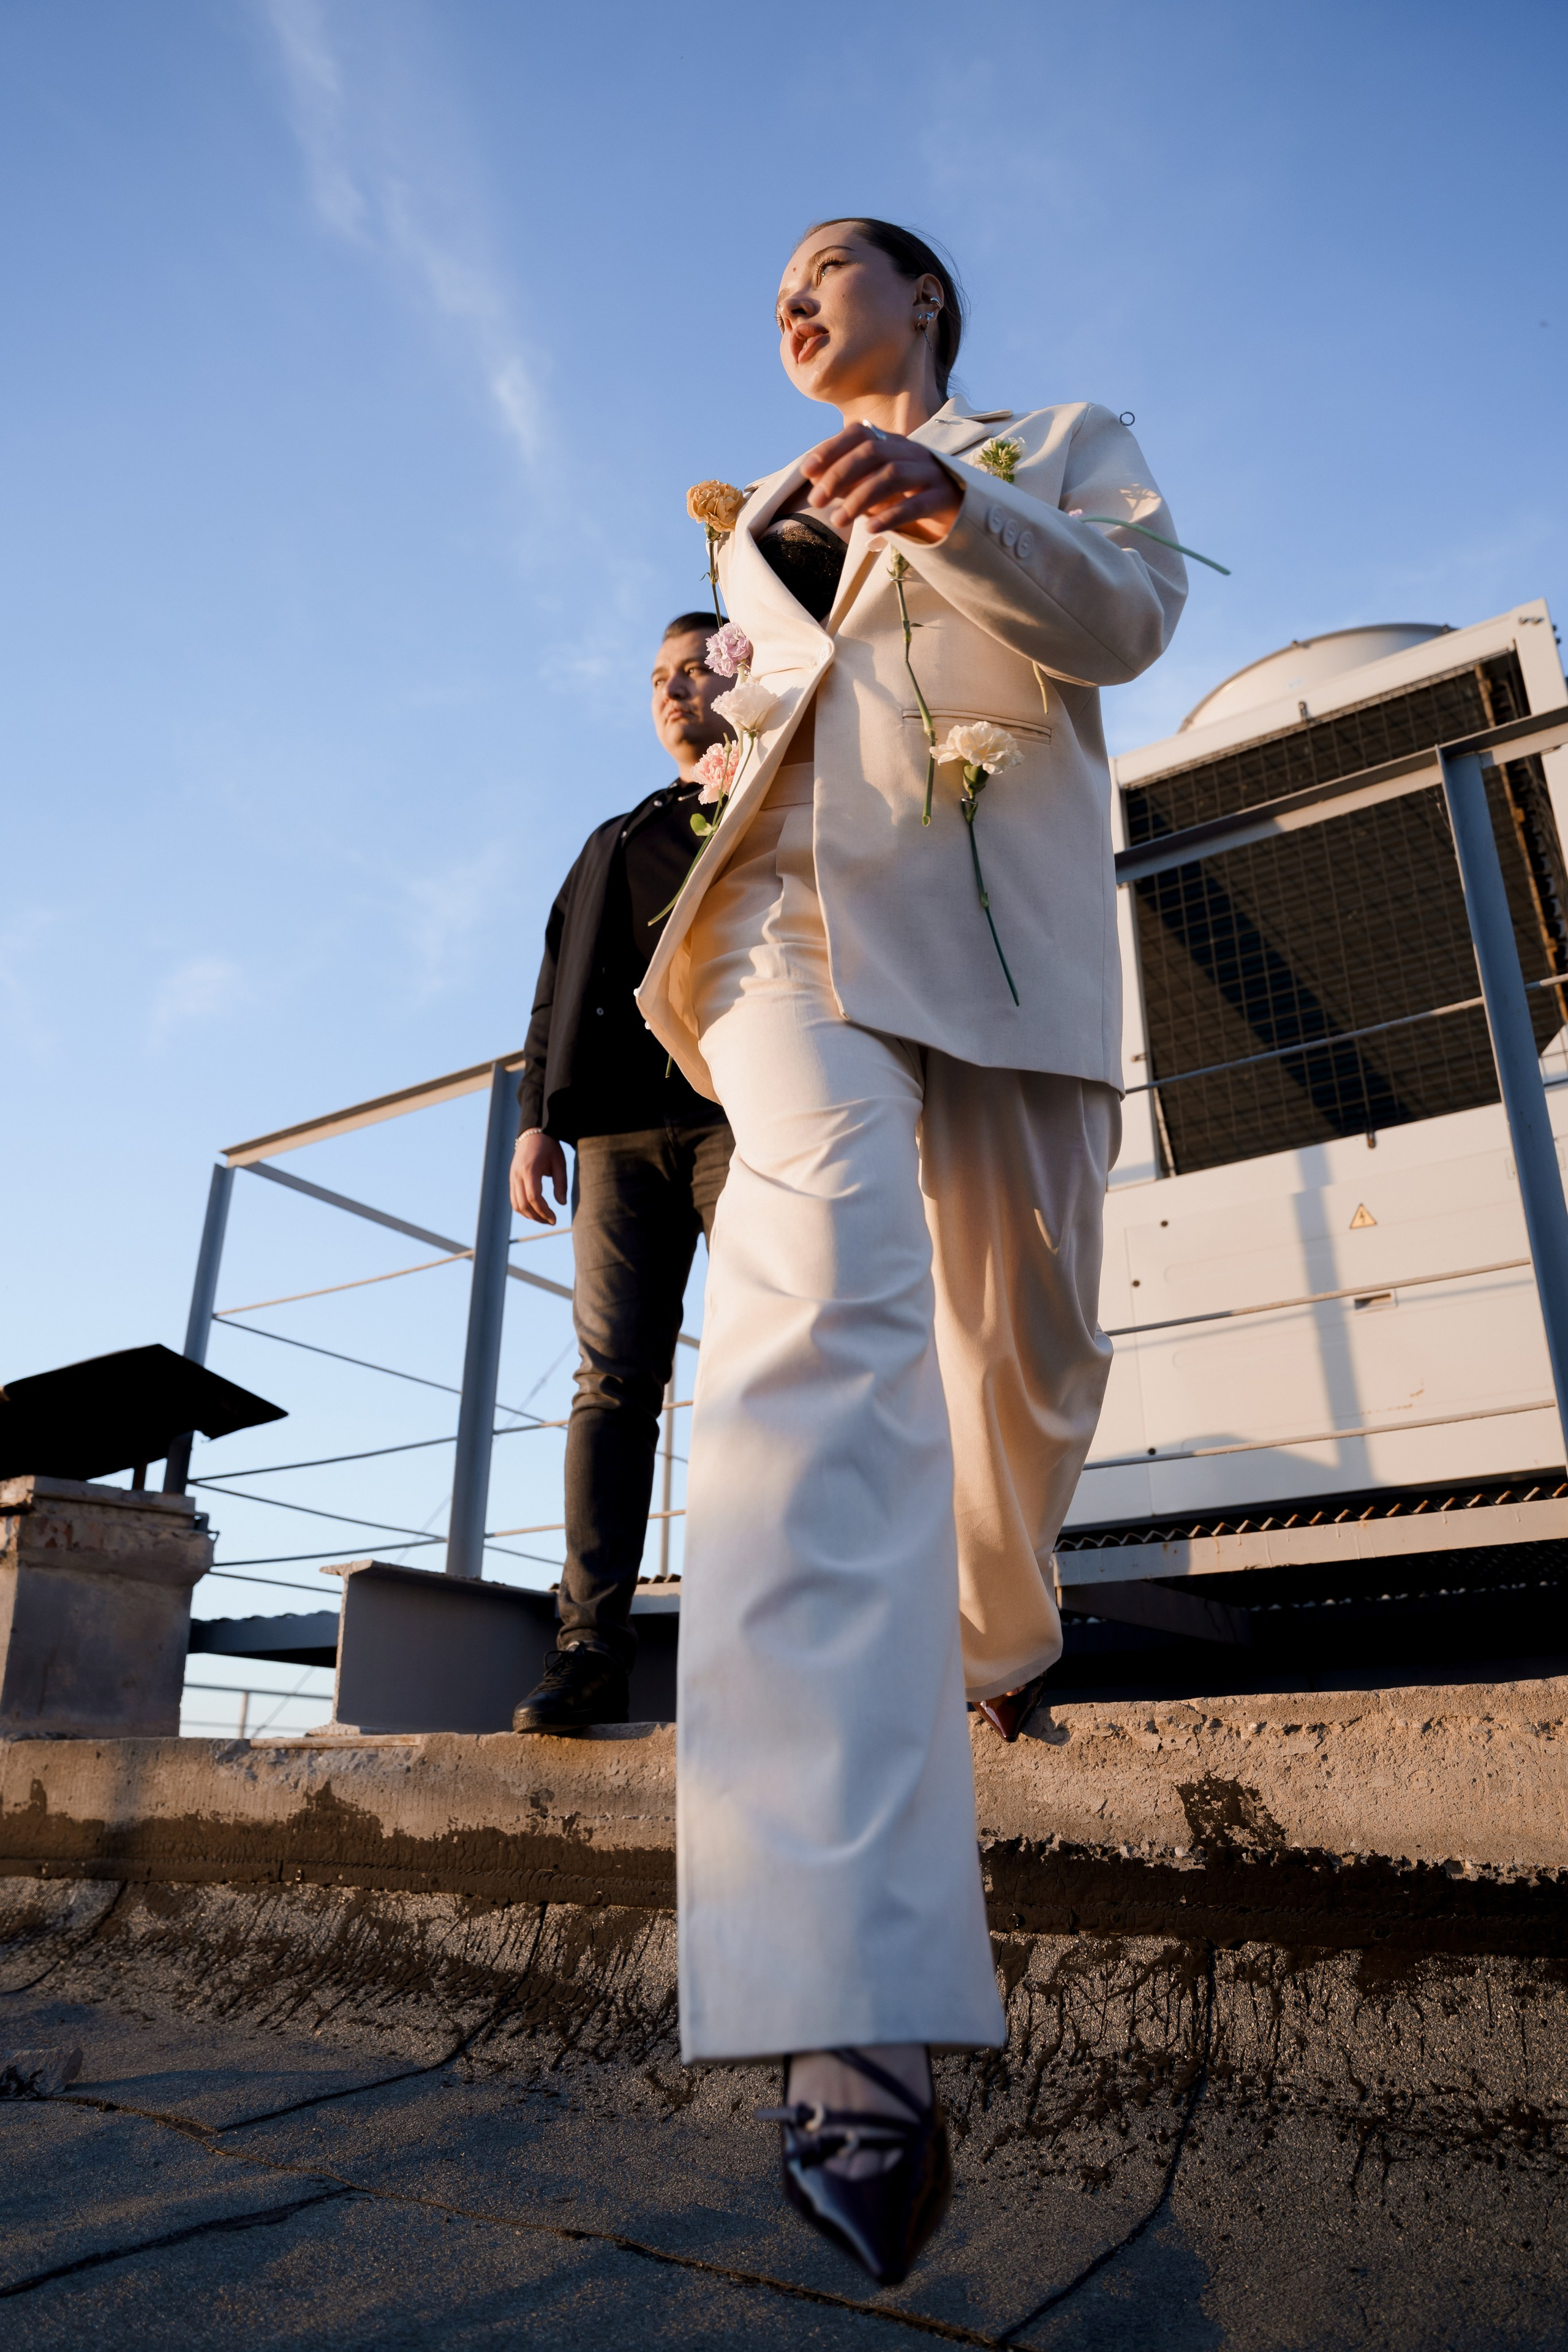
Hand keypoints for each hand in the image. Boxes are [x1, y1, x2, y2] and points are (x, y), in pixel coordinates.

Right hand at [511, 1130, 567, 1223]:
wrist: (533, 1133)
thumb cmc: (549, 1147)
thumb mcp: (560, 1163)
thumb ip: (561, 1184)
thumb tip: (562, 1204)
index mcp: (530, 1170)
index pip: (534, 1197)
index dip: (544, 1211)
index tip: (554, 1219)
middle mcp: (517, 1175)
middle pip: (523, 1204)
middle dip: (537, 1217)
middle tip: (551, 1222)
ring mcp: (512, 1177)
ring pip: (516, 1204)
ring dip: (529, 1215)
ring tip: (544, 1219)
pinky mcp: (511, 1179)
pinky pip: (514, 1199)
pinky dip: (523, 1209)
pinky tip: (535, 1211)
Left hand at [801, 423, 961, 544]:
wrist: (961, 514)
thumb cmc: (911, 499)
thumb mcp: (878, 487)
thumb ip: (851, 480)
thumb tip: (815, 478)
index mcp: (894, 444)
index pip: (859, 434)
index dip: (831, 448)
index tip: (807, 471)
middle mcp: (912, 452)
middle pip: (872, 452)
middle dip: (839, 475)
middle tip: (816, 501)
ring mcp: (931, 473)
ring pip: (892, 475)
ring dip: (859, 498)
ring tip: (838, 521)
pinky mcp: (945, 498)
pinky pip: (916, 504)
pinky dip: (891, 515)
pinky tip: (871, 529)